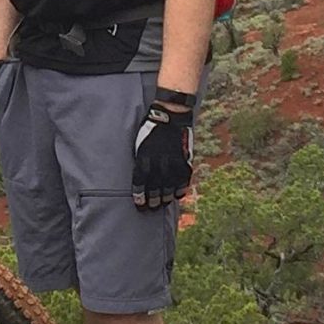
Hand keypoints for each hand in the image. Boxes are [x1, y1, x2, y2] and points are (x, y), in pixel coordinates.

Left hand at [132, 88, 196, 207]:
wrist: (171, 116)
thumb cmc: (151, 129)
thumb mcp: (140, 143)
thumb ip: (140, 160)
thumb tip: (140, 177)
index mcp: (144, 158)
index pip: (140, 182)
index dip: (140, 195)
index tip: (139, 204)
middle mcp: (159, 162)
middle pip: (155, 187)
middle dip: (153, 200)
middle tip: (151, 208)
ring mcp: (173, 162)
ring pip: (169, 186)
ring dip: (166, 197)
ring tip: (163, 204)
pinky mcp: (184, 160)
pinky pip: (183, 179)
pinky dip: (180, 188)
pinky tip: (178, 195)